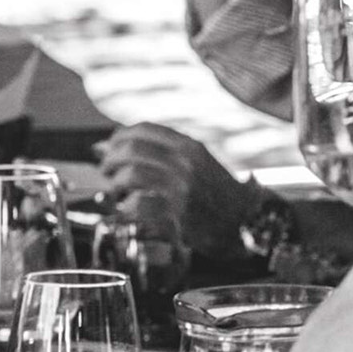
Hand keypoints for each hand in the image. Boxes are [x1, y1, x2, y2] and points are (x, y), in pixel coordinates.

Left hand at [94, 122, 254, 258]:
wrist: (246, 222)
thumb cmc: (219, 194)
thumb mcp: (199, 162)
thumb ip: (165, 153)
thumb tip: (120, 146)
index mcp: (190, 147)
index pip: (143, 129)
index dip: (120, 137)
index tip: (111, 146)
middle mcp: (185, 163)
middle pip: (132, 149)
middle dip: (110, 159)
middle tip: (106, 169)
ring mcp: (180, 189)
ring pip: (131, 175)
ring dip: (115, 183)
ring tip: (115, 190)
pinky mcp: (176, 215)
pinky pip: (138, 206)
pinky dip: (125, 208)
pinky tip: (126, 210)